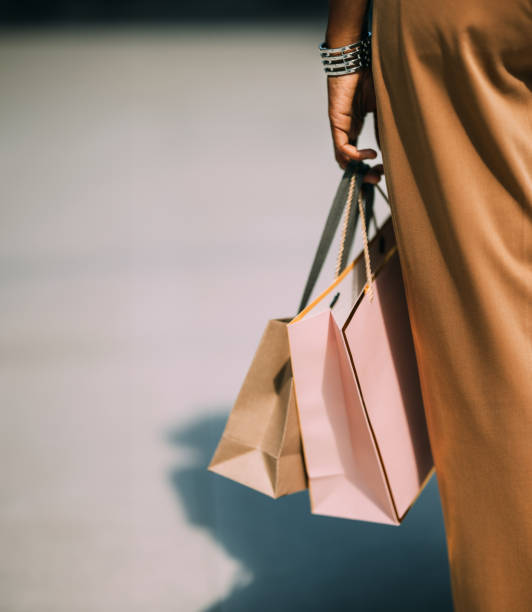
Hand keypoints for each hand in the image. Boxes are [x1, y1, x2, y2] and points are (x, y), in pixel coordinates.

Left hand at [327, 68, 382, 183]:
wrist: (357, 56)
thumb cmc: (371, 76)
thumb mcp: (382, 107)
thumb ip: (383, 128)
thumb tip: (390, 148)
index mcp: (355, 126)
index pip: (357, 154)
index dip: (368, 166)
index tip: (383, 171)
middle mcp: (346, 129)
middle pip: (348, 161)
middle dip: (362, 174)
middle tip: (376, 179)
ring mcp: (340, 127)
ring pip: (343, 158)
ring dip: (358, 169)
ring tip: (374, 171)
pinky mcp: (336, 122)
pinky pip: (341, 146)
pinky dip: (354, 154)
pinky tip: (370, 154)